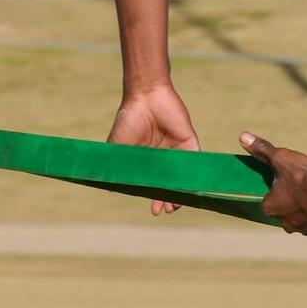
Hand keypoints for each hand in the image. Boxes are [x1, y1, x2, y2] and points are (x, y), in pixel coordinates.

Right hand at [109, 82, 199, 214]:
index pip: (153, 183)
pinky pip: (195, 161)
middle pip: (170, 183)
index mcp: (148, 159)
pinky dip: (196, 175)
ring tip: (178, 204)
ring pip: (183, 176)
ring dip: (182, 191)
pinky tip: (192, 187)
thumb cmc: (128, 119)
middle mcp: (163, 157)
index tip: (155, 211)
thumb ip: (118, 166)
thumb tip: (111, 187)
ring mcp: (177, 150)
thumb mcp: (118, 147)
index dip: (154, 197)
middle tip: (168, 210)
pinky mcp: (189, 141)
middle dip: (169, 198)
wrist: (144, 96)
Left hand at [239, 132, 306, 234]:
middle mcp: (288, 223)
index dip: (282, 177)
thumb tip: (242, 136)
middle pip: (293, 196)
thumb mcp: (279, 158)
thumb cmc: (300, 175)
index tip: (292, 168)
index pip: (272, 193)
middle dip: (302, 178)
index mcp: (271, 208)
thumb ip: (262, 149)